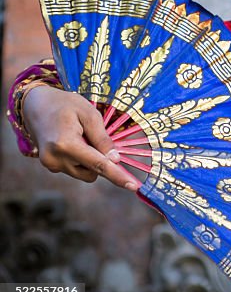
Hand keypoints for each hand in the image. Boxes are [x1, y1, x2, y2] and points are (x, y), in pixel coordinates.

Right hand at [23, 86, 138, 190]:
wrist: (35, 104)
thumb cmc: (65, 105)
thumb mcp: (89, 114)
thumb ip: (103, 139)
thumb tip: (115, 160)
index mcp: (66, 144)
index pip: (98, 165)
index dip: (117, 176)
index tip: (134, 186)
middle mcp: (55, 159)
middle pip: (93, 172)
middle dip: (101, 160)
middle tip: (96, 137)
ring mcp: (50, 165)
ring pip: (84, 173)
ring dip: (90, 160)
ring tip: (80, 136)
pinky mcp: (50, 166)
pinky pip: (75, 168)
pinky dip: (81, 159)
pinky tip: (73, 140)